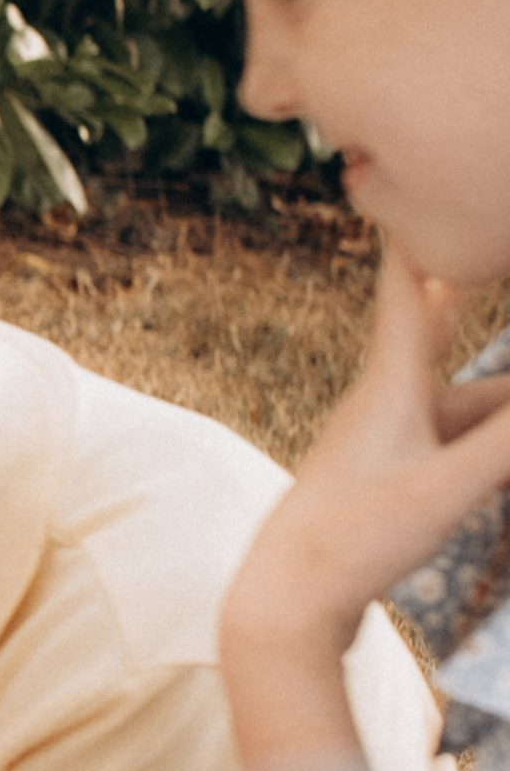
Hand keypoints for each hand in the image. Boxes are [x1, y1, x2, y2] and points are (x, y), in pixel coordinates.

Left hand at [222, 255, 509, 770]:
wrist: (283, 605)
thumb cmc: (354, 541)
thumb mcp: (448, 490)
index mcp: (388, 382)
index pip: (408, 282)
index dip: (421, 227)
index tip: (412, 166)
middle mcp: (382, 398)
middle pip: (441, 329)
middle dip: (471, 288)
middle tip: (482, 242)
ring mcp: (382, 438)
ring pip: (460, 394)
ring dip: (499, 389)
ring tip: (501, 362)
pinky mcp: (386, 477)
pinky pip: (453, 436)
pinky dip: (489, 432)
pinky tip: (496, 434)